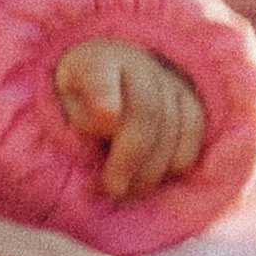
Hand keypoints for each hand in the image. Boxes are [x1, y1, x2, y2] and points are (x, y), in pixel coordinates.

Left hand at [54, 37, 203, 199]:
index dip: (104, 93)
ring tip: (131, 193)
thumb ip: (75, 120)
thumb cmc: (78, 103)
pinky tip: (160, 178)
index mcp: (93, 62)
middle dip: (131, 156)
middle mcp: (135, 64)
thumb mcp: (61, 109)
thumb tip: (103, 130)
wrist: (109, 80)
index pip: (99, 75)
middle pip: (144, 110)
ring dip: (152, 167)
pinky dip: (179, 158)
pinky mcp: (188, 95)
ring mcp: (165, 77)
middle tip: (114, 188)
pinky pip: (193, 127)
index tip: (107, 115)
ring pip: (172, 124)